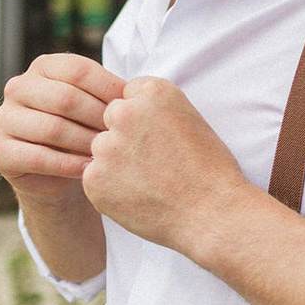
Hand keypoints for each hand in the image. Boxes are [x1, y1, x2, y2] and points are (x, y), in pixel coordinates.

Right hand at [0, 53, 126, 199]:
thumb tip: (137, 92)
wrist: (55, 169)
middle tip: (122, 134)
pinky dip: (68, 164)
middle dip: (98, 117)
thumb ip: (107, 93)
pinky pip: (37, 157)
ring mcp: (4, 117)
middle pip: (65, 98)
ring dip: (85, 142)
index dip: (108, 88)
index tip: (132, 106)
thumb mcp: (94, 104)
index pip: (78, 69)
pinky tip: (89, 168)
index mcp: (43, 66)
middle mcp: (18, 87)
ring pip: (52, 128)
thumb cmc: (82, 128)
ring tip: (107, 152)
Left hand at [83, 76, 255, 260]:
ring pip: (100, 148)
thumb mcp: (190, 119)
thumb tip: (130, 115)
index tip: (158, 134)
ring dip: (115, 162)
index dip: (144, 117)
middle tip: (151, 160)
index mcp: (154, 92)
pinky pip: (93, 177)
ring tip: (147, 181)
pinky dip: (109, 188)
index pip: (129, 94)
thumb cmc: (208, 168)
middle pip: (111, 118)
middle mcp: (126, 113)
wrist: (211, 212)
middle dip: (125, 135)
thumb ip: (155, 110)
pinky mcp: (94, 179)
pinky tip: (137, 196)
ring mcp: (107, 147)